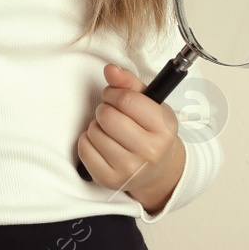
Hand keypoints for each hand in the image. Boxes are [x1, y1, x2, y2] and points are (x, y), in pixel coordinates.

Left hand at [77, 63, 183, 207]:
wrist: (156, 170)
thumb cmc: (151, 132)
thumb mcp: (150, 104)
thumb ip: (129, 83)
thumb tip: (110, 69)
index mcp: (164, 128)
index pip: (127, 100)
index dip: (113, 92)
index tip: (113, 95)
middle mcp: (150, 152)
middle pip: (108, 117)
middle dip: (104, 109)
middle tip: (110, 113)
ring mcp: (129, 169)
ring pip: (94, 132)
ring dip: (96, 126)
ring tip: (109, 130)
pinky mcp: (109, 180)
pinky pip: (84, 149)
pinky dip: (87, 141)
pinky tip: (101, 143)